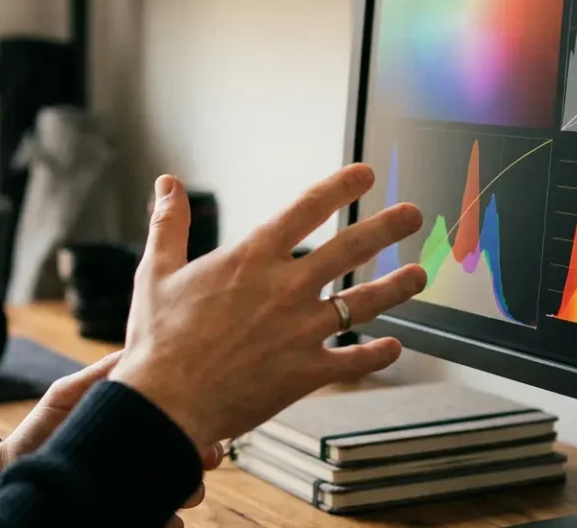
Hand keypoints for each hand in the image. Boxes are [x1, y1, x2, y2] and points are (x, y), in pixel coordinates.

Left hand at [0, 351, 223, 515]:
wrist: (14, 472)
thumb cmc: (43, 428)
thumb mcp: (69, 394)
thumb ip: (103, 373)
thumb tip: (137, 347)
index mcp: (137, 427)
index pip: (181, 423)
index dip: (202, 425)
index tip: (209, 426)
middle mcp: (142, 460)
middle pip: (192, 459)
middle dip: (203, 458)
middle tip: (203, 458)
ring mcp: (137, 491)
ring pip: (183, 495)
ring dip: (189, 492)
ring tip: (179, 491)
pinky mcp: (129, 515)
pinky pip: (164, 524)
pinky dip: (169, 523)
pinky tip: (163, 518)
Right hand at [110, 165, 426, 449]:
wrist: (166, 402)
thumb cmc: (158, 339)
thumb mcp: (157, 271)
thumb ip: (169, 225)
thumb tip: (166, 183)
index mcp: (251, 258)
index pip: (306, 209)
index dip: (340, 187)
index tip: (365, 175)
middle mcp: (285, 288)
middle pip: (350, 249)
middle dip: (387, 227)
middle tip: (412, 214)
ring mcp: (301, 331)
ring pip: (364, 302)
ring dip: (397, 286)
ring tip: (419, 275)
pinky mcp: (307, 372)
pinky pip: (355, 361)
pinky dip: (378, 354)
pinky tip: (394, 346)